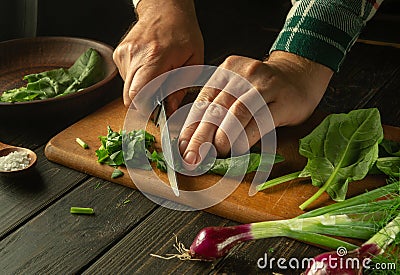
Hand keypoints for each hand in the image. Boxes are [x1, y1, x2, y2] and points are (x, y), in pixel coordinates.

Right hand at [113, 0, 203, 113]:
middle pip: (129, 96)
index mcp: (154, 57)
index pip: (138, 94)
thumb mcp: (194, 60)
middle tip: (158, 102)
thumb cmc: (183, 31)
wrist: (165, 8)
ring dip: (142, 91)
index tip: (156, 114)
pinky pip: (126, 78)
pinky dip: (137, 80)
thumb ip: (181, 87)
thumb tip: (170, 108)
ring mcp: (124, 54)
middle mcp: (134, 55)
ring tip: (157, 78)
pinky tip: (149, 70)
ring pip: (127, 88)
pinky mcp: (119, 54)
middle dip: (144, 104)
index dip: (144, 109)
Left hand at [178, 51, 332, 164]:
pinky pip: (261, 121)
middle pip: (217, 109)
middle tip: (193, 158)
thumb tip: (196, 139)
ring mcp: (264, 85)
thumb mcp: (237, 89)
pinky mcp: (283, 99)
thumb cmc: (263, 87)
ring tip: (216, 154)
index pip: (203, 102)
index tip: (183, 149)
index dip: (191, 127)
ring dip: (223, 138)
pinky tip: (239, 149)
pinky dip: (247, 138)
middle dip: (201, 138)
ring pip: (237, 113)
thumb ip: (219, 108)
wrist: (300, 74)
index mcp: (226, 71)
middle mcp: (243, 74)